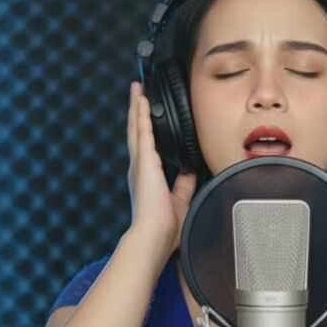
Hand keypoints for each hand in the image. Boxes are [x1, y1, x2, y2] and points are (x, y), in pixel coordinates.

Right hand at [127, 80, 196, 259]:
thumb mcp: (180, 202)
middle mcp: (140, 168)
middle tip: (137, 93)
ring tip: (137, 89)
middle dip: (137, 112)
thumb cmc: (165, 229)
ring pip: (137, 127)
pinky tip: (142, 100)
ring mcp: (140, 163)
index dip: (144, 131)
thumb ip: (184, 185)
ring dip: (137, 107)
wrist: (154, 237)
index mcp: (147, 178)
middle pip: (136, 133)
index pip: (146, 149)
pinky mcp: (144, 160)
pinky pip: (142, 131)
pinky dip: (141, 114)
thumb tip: (190, 171)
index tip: (146, 117)